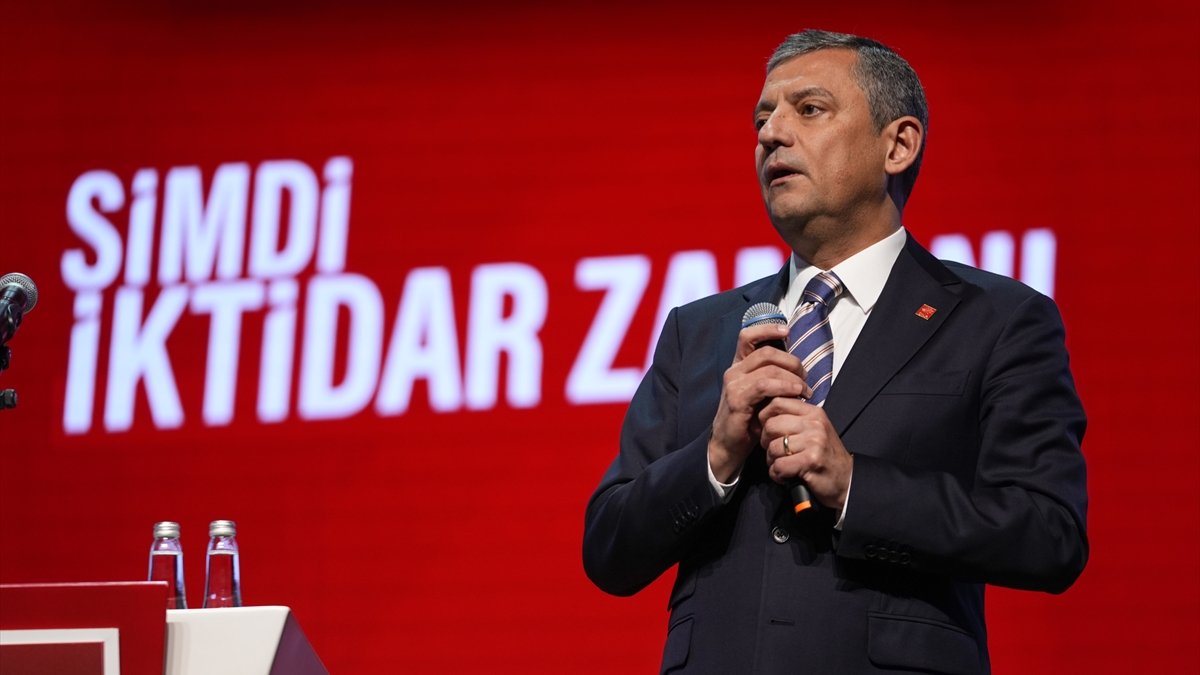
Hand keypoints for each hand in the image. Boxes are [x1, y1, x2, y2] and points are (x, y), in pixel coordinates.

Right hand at [708, 323, 810, 481]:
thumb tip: (799, 367)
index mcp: (740, 366)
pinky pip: (765, 385)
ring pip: (768, 367)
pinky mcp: (737, 399)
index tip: (787, 331)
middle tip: (805, 377)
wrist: (729, 445)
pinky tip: (795, 394)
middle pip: (767, 352)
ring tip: (805, 391)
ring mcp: (734, 384)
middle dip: (792, 361)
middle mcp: (734, 371)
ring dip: (793, 377)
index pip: (748, 336)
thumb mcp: (763, 395)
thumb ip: (774, 378)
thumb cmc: (749, 419)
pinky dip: (784, 386)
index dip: (767, 329)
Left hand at [759, 399, 852, 510]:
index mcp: (813, 412)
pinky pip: (779, 466)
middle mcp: (814, 424)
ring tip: (783, 465)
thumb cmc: (825, 455)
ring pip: (773, 447)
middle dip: (766, 442)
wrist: (846, 479)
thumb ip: (794, 417)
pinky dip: (777, 474)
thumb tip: (764, 410)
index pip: (777, 402)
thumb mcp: (813, 429)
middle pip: (771, 425)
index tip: (770, 431)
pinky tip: (786, 476)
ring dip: (772, 461)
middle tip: (776, 452)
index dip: (765, 417)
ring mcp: (814, 441)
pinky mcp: (811, 461)